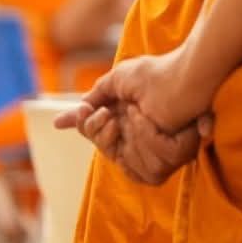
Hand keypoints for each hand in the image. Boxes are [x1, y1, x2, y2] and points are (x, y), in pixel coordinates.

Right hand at [57, 51, 207, 184]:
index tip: (68, 120)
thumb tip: (60, 121)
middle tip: (108, 114)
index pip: (102, 137)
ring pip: (125, 161)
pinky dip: (145, 139)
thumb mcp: (116, 81)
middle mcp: (144, 137)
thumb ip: (93, 101)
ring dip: (127, 134)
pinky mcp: (174, 157)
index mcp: (130, 122)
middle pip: (107, 150)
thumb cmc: (153, 74)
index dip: (89, 130)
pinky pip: (149, 167)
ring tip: (135, 112)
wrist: (181, 76)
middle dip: (100, 132)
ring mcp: (159, 149)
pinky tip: (148, 120)